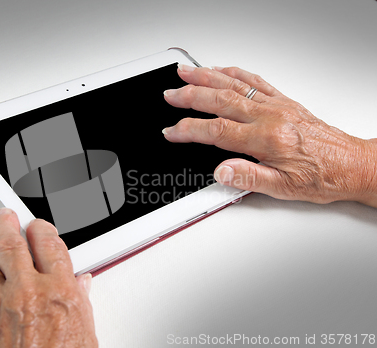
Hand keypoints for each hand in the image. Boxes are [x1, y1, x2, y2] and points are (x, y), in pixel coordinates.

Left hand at [0, 208, 97, 347]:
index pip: (48, 242)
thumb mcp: (85, 336)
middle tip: (3, 218)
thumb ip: (82, 303)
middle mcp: (26, 292)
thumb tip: (82, 285)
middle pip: (12, 242)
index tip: (37, 228)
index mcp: (58, 291)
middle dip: (6, 223)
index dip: (41, 229)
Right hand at [163, 64, 376, 206]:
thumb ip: (248, 178)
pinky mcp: (283, 101)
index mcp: (267, 139)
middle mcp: (270, 116)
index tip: (172, 132)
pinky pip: (255, 81)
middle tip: (170, 94)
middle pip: (220, 100)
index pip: (217, 131)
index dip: (189, 130)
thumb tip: (221, 172)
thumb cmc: (320, 177)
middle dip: (190, 95)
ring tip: (186, 72)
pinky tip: (220, 69)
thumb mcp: (283, 188)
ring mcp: (276, 105)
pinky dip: (234, 72)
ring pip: (234, 85)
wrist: (350, 164)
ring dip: (206, 77)